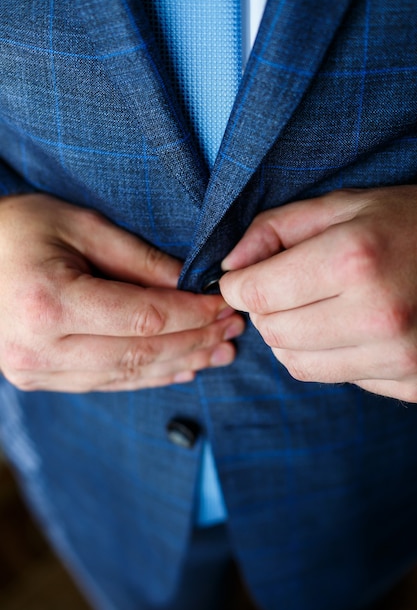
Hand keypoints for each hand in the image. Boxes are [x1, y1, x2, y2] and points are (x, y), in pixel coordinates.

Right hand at [0, 194, 243, 391]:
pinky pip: (107, 383)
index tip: (225, 305)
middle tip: (233, 330)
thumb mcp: (78, 226)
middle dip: (195, 341)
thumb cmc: (16, 229)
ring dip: (180, 364)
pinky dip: (149, 377)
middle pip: (141, 352)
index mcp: (49, 302)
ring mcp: (36, 370)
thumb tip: (189, 284)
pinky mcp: (39, 378)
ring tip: (220, 352)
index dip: (192, 314)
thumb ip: (137, 259)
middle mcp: (41, 348)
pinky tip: (182, 369)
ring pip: (128, 375)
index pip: (144, 318)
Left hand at [220, 186, 416, 401]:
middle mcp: (378, 315)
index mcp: (356, 260)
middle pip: (274, 333)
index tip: (239, 280)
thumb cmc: (412, 223)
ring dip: (290, 337)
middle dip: (263, 310)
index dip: (236, 286)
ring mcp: (400, 357)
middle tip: (281, 289)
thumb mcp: (345, 205)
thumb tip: (229, 265)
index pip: (258, 292)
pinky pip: (337, 377)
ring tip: (314, 307)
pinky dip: (327, 355)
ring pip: (297, 364)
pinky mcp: (412, 383)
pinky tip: (348, 328)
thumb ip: (276, 229)